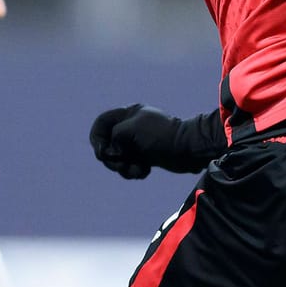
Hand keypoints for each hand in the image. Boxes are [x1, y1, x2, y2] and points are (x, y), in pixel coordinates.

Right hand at [90, 105, 224, 178]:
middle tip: (121, 164)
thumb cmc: (161, 136)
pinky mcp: (147, 157)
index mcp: (129, 114)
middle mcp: (132, 127)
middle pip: (107, 144)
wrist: (188, 150)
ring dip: (124, 168)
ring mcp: (139, 143)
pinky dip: (134, 171)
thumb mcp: (131, 130)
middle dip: (112, 158)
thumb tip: (112, 151)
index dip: (96, 137)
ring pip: (119, 158)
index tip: (102, 151)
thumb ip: (114, 136)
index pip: (102, 123)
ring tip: (136, 169)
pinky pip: (131, 166)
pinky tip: (144, 171)